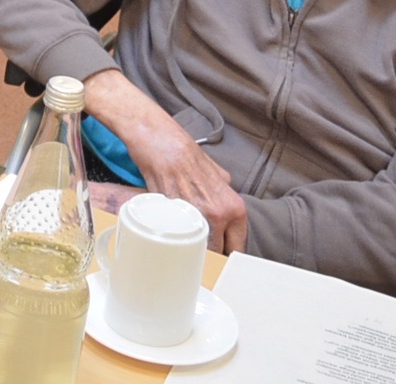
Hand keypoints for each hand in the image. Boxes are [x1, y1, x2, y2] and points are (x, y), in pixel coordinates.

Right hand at [85, 71, 246, 252]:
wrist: (159, 140)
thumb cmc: (186, 153)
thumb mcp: (220, 174)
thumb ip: (226, 196)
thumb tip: (226, 214)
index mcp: (234, 207)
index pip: (236, 247)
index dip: (226, 254)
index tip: (218, 256)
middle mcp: (218, 214)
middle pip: (216, 252)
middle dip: (208, 253)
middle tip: (199, 251)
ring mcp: (195, 216)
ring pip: (196, 248)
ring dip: (190, 249)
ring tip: (184, 245)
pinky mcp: (172, 215)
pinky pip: (176, 237)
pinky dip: (173, 237)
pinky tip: (170, 231)